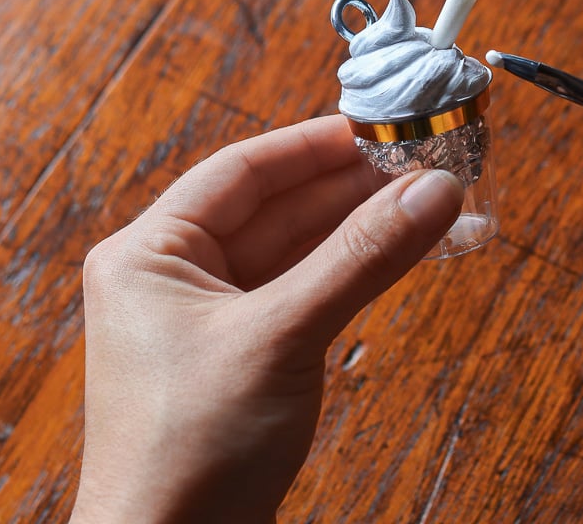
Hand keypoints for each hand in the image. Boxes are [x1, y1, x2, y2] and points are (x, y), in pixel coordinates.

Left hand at [70, 115, 464, 522]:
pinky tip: (399, 254)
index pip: (244, 170)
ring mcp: (212, 319)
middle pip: (278, 208)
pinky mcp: (245, 356)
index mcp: (151, 253)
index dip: (316, 144)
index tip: (381, 127)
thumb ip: (360, 259)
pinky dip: (353, 274)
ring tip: (428, 202)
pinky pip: (306, 293)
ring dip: (361, 230)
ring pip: (299, 251)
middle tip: (422, 163)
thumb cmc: (186, 455)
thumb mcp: (282, 336)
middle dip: (352, 188)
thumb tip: (431, 193)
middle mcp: (176, 278)